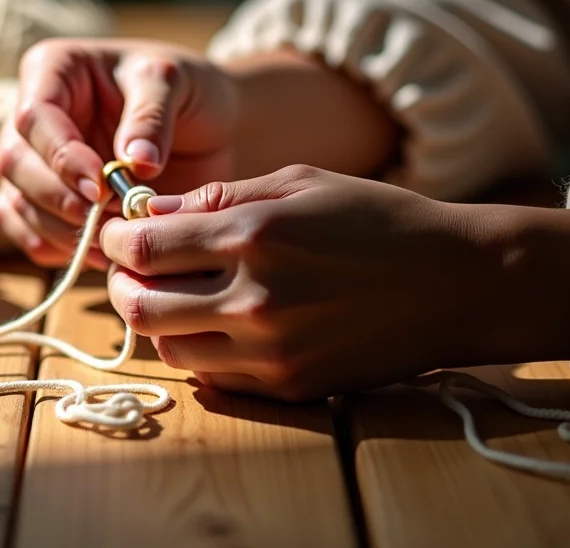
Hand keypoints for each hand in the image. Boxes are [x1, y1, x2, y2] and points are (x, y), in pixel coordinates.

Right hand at [0, 38, 238, 267]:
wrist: (206, 125)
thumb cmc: (185, 89)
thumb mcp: (173, 82)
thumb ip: (151, 116)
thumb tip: (134, 164)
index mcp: (54, 71)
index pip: (34, 115)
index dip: (61, 155)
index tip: (99, 185)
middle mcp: (36, 118)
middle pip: (15, 162)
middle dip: (56, 198)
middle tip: (105, 218)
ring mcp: (37, 161)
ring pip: (17, 202)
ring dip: (59, 229)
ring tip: (112, 241)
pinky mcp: (48, 200)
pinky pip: (28, 230)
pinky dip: (55, 248)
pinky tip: (96, 254)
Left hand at [100, 165, 569, 399]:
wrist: (452, 282)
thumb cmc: (375, 218)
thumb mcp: (298, 183)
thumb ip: (218, 197)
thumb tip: (151, 211)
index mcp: (253, 236)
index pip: (144, 248)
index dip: (117, 239)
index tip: (119, 232)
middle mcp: (254, 300)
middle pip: (141, 308)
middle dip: (122, 285)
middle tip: (132, 269)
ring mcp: (272, 352)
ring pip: (170, 349)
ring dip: (157, 320)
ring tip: (172, 295)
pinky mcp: (290, 387)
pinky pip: (214, 377)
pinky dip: (198, 349)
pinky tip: (213, 322)